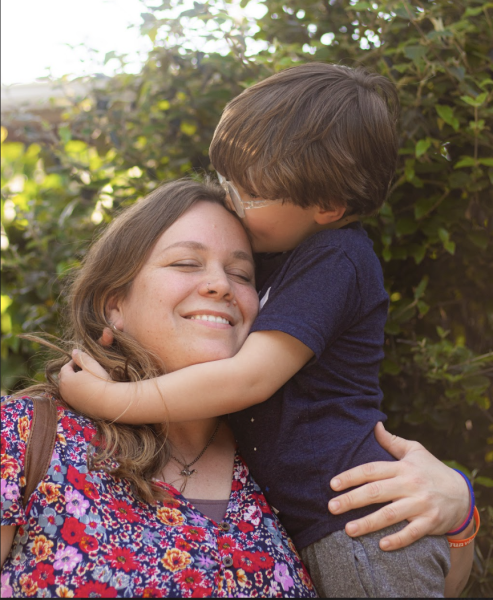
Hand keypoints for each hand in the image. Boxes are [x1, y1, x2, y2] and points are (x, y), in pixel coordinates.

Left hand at [59, 350, 112, 414]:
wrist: (109, 401)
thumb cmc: (99, 380)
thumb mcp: (91, 365)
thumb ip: (81, 357)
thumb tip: (73, 351)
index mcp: (66, 380)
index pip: (65, 367)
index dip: (73, 362)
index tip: (82, 360)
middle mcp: (64, 392)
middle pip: (64, 378)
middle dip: (71, 372)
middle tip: (82, 368)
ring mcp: (70, 401)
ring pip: (67, 389)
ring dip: (73, 383)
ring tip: (85, 378)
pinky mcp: (77, 408)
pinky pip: (73, 397)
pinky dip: (77, 392)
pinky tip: (88, 389)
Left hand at [328, 422, 469, 550]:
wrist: (462, 494)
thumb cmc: (431, 470)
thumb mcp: (414, 451)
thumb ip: (391, 441)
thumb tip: (374, 425)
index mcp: (402, 467)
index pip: (371, 470)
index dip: (351, 476)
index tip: (333, 484)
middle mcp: (410, 485)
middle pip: (376, 492)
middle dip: (352, 500)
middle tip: (331, 507)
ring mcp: (420, 504)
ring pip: (390, 514)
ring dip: (368, 523)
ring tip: (348, 529)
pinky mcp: (430, 522)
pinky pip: (412, 533)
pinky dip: (397, 540)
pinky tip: (381, 545)